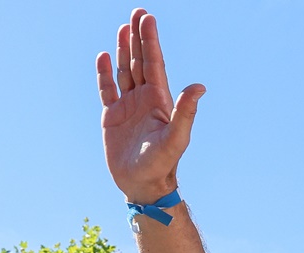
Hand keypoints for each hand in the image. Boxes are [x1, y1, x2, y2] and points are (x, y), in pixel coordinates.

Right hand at [96, 8, 204, 203]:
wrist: (143, 184)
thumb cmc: (162, 164)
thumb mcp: (176, 137)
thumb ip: (185, 111)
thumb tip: (199, 86)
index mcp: (160, 100)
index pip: (154, 63)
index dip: (151, 40)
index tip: (147, 18)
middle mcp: (145, 99)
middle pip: (141, 61)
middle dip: (139, 37)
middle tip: (138, 13)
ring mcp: (128, 106)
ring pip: (125, 71)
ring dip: (124, 50)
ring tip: (123, 28)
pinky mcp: (112, 116)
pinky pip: (107, 89)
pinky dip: (104, 73)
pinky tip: (104, 56)